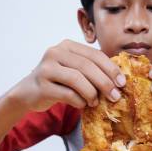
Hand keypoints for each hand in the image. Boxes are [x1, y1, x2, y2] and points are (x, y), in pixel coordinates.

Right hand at [10, 39, 125, 110]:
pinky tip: (82, 105)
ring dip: (91, 93)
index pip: (94, 54)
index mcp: (67, 45)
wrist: (28, 93)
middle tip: (115, 96)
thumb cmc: (57, 81)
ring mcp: (46, 68)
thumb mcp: (73, 69)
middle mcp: (55, 52)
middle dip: (104, 82)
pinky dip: (79, 101)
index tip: (122, 82)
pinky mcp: (42, 86)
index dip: (111, 68)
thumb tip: (119, 79)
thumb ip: (91, 69)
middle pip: (87, 66)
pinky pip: (68, 94)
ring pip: (77, 79)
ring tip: (95, 102)